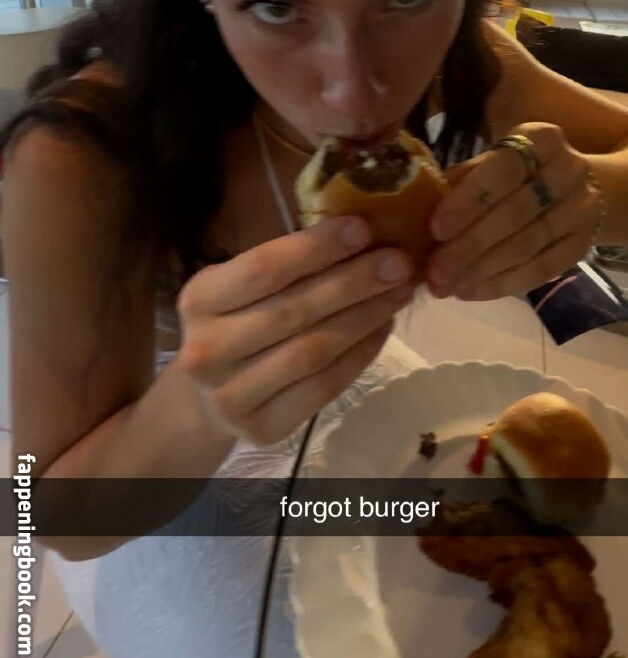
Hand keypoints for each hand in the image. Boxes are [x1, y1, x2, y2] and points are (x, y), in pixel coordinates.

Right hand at [176, 217, 413, 444]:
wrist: (204, 400)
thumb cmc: (234, 321)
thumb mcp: (239, 284)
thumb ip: (287, 262)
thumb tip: (360, 233)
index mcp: (198, 299)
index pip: (264, 269)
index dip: (316, 248)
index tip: (362, 228)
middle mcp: (206, 350)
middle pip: (294, 311)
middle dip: (354, 282)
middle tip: (398, 262)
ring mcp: (231, 396)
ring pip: (314, 350)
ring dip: (365, 317)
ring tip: (398, 292)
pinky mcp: (261, 429)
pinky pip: (324, 386)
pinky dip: (361, 354)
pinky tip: (383, 327)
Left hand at [426, 122, 602, 300]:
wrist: (582, 187)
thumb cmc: (520, 171)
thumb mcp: (495, 161)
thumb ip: (464, 179)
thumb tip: (421, 210)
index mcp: (542, 139)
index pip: (504, 170)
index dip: (469, 200)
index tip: (436, 229)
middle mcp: (569, 171)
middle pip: (517, 213)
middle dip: (470, 245)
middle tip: (435, 270)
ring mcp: (582, 210)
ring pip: (528, 246)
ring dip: (482, 270)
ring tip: (446, 286)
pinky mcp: (584, 246)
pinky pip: (542, 270)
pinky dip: (502, 284)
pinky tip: (471, 291)